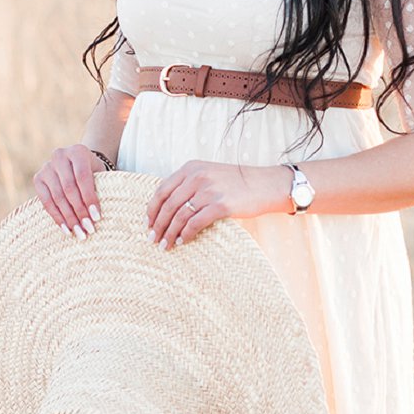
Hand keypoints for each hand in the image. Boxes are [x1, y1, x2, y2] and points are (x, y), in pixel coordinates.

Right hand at [32, 144, 106, 239]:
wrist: (76, 164)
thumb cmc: (93, 172)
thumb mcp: (100, 174)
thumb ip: (102, 188)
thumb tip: (100, 215)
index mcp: (78, 151)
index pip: (83, 178)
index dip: (89, 198)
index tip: (97, 217)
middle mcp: (59, 156)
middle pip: (69, 189)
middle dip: (79, 211)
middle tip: (88, 229)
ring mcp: (46, 167)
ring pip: (57, 197)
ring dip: (69, 218)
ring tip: (79, 233)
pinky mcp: (38, 178)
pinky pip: (46, 201)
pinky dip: (57, 217)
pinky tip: (66, 229)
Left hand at [146, 161, 290, 249]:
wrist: (265, 184)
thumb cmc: (236, 183)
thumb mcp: (209, 174)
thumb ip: (189, 184)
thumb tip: (167, 207)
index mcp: (191, 168)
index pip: (162, 190)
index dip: (152, 209)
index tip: (148, 223)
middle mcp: (197, 177)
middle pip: (168, 205)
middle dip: (158, 225)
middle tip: (152, 239)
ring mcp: (209, 191)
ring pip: (179, 216)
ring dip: (169, 233)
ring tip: (165, 245)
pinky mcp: (220, 205)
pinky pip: (195, 223)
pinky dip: (185, 235)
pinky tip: (182, 242)